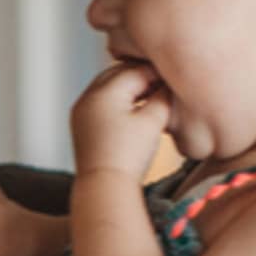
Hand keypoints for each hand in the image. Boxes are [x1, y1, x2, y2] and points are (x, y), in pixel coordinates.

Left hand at [72, 61, 171, 178]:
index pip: (135, 70)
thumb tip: (168, 85)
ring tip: (153, 96)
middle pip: (118, 74)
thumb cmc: (129, 155)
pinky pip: (101, 103)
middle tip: (164, 83)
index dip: (157, 72)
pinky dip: (118, 101)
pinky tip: (135, 110)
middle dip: (142, 76)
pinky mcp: (81, 125)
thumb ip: (163, 97)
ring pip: (108, 88)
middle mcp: (87, 97)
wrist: (104, 186)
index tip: (174, 76)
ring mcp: (81, 111)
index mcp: (103, 91)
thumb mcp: (153, 121)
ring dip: (130, 89)